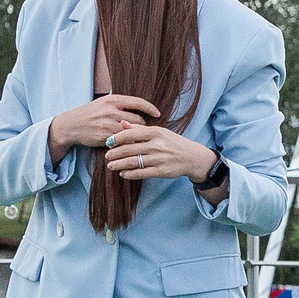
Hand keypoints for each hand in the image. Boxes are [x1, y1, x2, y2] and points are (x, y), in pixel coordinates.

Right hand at [50, 94, 161, 157]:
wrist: (71, 125)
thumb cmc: (90, 113)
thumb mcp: (103, 103)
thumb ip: (120, 104)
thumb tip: (141, 107)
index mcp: (113, 100)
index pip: (138, 102)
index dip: (151, 108)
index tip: (158, 113)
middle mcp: (112, 111)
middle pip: (138, 120)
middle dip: (143, 126)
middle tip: (144, 131)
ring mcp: (108, 124)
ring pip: (132, 132)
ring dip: (137, 137)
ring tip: (138, 139)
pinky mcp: (105, 137)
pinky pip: (123, 142)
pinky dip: (128, 144)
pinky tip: (129, 145)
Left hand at [104, 121, 218, 184]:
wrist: (192, 157)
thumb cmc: (173, 143)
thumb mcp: (159, 132)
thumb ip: (139, 129)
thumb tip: (121, 124)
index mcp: (155, 132)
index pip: (130, 134)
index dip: (116, 138)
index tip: (108, 142)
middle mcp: (157, 145)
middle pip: (129, 149)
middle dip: (115, 153)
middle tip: (107, 156)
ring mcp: (159, 159)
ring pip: (133, 162)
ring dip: (119, 165)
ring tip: (111, 166)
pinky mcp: (161, 171)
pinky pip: (141, 173)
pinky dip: (130, 174)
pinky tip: (123, 173)